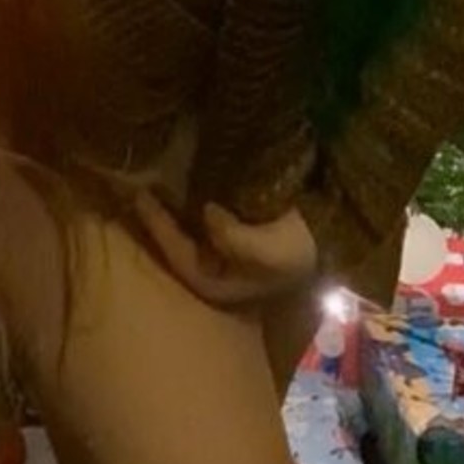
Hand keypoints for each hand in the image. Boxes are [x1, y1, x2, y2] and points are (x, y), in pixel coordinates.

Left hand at [132, 191, 317, 308]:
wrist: (327, 243)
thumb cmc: (299, 252)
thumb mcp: (271, 250)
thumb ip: (235, 237)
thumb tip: (207, 213)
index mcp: (216, 284)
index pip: (177, 253)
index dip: (158, 225)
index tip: (141, 196)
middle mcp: (211, 272)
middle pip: (174, 244)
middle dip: (156, 218)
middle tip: (136, 184)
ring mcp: (216, 256)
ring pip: (184, 232)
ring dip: (169, 209)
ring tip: (151, 179)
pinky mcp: (225, 238)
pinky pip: (197, 221)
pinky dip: (185, 204)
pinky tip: (177, 182)